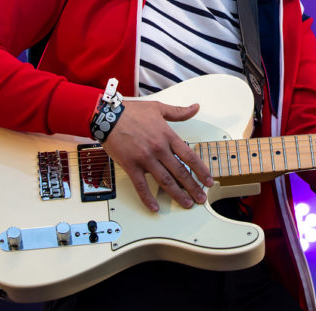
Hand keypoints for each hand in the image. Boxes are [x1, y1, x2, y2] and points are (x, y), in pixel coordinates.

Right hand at [100, 99, 214, 211]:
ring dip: (177, 194)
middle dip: (193, 187)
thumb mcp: (158, 108)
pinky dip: (148, 198)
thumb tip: (195, 107)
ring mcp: (145, 159)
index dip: (201, 170)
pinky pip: (141, 186)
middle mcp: (159, 149)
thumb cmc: (130, 111)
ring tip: (186, 203)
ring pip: (165, 181)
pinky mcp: (130, 166)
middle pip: (180, 172)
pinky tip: (154, 207)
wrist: (107, 115)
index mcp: (167, 135)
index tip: (208, 180)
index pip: (189, 156)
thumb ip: (179, 112)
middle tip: (201, 198)